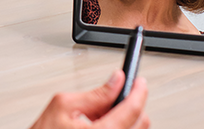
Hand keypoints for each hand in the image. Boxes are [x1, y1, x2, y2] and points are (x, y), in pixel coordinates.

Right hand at [30, 70, 148, 128]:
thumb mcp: (63, 104)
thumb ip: (94, 93)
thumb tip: (116, 80)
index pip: (131, 111)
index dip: (138, 91)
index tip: (140, 81)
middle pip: (139, 123)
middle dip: (132, 105)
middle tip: (117, 94)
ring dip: (124, 118)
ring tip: (101, 113)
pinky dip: (117, 127)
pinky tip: (101, 123)